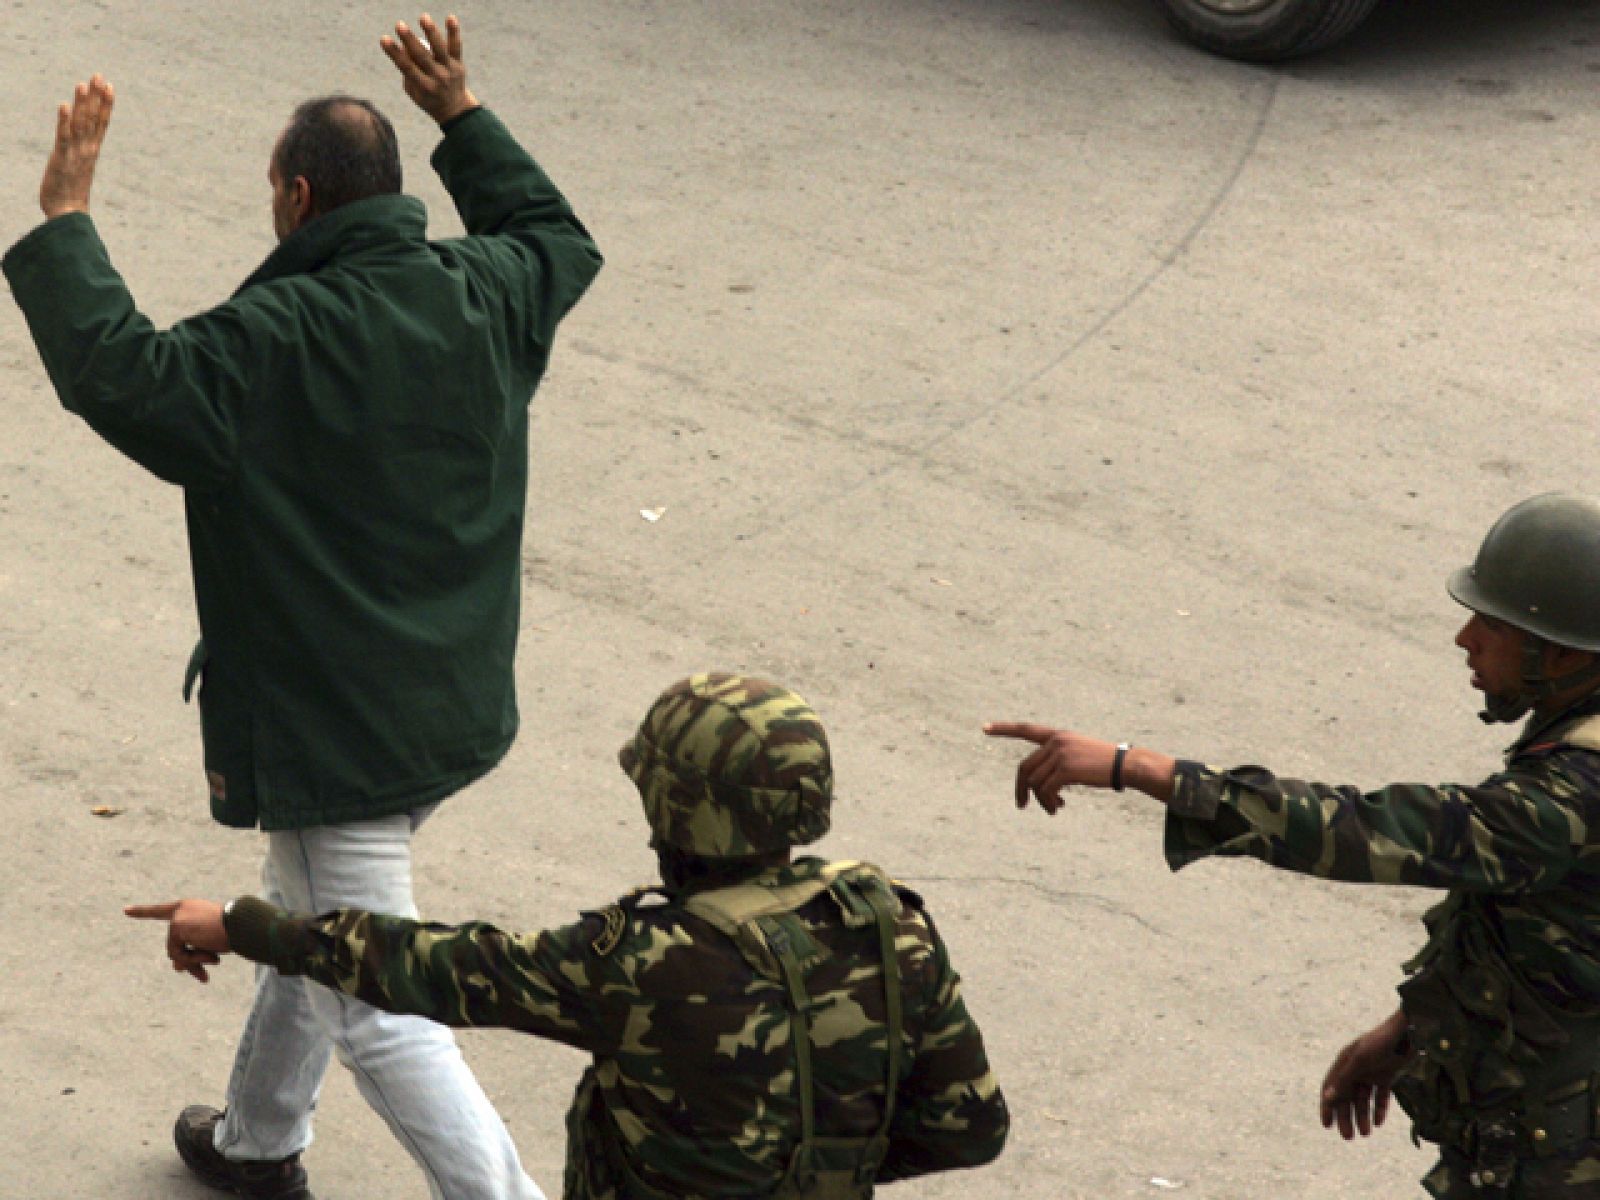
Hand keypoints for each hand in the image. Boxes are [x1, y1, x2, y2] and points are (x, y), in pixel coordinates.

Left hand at [40, 74, 113, 218]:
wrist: (68, 214)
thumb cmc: (71, 195)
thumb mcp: (77, 170)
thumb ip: (78, 157)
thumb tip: (81, 151)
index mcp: (92, 151)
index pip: (102, 123)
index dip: (106, 104)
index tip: (110, 86)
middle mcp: (87, 149)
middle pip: (94, 119)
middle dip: (97, 97)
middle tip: (99, 76)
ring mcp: (75, 153)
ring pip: (81, 124)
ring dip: (82, 103)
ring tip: (83, 84)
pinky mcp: (61, 158)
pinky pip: (64, 136)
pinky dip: (64, 121)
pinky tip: (65, 105)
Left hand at [125, 899, 230, 983]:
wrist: (241, 925)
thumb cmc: (232, 932)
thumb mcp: (209, 944)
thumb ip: (191, 953)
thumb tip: (176, 968)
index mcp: (190, 909)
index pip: (162, 911)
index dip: (143, 911)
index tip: (126, 911)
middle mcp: (181, 910)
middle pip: (175, 943)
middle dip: (189, 961)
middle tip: (203, 978)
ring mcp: (177, 918)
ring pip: (175, 951)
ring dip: (193, 961)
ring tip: (213, 961)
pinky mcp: (177, 927)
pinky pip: (178, 954)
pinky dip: (193, 959)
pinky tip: (210, 956)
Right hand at [381, 14, 478, 125]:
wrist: (454, 109)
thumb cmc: (427, 97)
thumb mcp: (414, 91)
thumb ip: (407, 72)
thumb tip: (404, 46)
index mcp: (424, 87)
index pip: (406, 68)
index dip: (395, 53)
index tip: (383, 39)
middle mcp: (437, 78)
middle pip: (422, 56)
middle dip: (410, 40)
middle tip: (399, 24)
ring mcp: (449, 71)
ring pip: (440, 49)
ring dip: (431, 32)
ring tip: (423, 17)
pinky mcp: (459, 65)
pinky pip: (456, 47)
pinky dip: (453, 33)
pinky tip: (450, 17)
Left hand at [984, 722, 1124, 812]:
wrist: (1126, 766)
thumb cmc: (1104, 764)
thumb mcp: (1078, 755)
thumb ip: (1058, 760)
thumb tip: (1039, 786)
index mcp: (1057, 735)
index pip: (1025, 729)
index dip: (1003, 728)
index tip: (984, 728)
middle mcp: (1056, 741)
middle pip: (1024, 767)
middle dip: (1021, 788)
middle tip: (1021, 805)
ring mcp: (1060, 753)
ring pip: (1035, 782)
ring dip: (1041, 800)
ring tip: (1054, 808)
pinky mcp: (1066, 768)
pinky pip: (1046, 790)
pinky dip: (1049, 802)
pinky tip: (1059, 807)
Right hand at [1320, 1011, 1410, 1139]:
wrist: (1409, 1032)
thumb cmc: (1381, 1042)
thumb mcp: (1360, 1060)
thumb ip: (1344, 1079)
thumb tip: (1327, 1097)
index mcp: (1344, 1062)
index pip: (1331, 1087)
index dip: (1327, 1106)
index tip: (1327, 1125)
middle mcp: (1356, 1068)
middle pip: (1347, 1097)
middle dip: (1346, 1117)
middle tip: (1348, 1137)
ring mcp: (1372, 1072)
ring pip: (1364, 1099)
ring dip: (1363, 1116)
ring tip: (1366, 1133)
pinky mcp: (1387, 1075)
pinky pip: (1380, 1096)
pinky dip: (1379, 1109)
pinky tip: (1379, 1122)